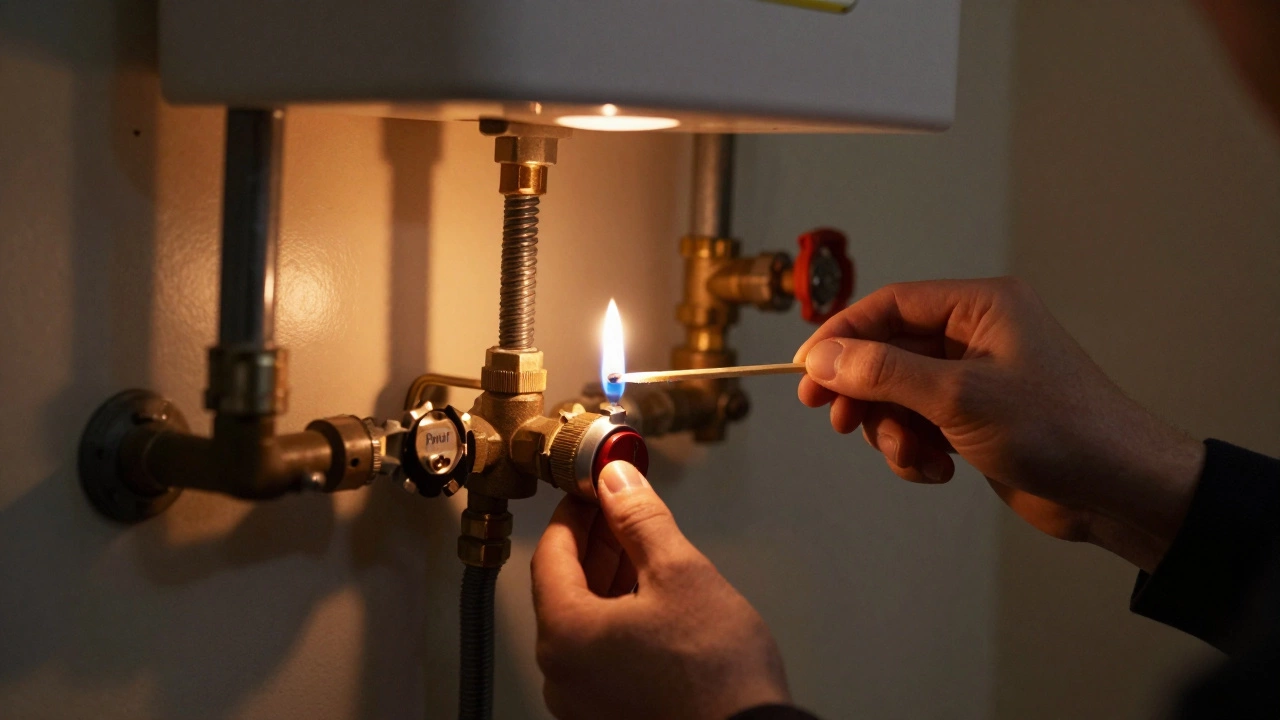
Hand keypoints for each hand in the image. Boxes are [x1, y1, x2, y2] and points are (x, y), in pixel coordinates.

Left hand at [532, 461, 789, 719]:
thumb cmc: (718, 675)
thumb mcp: (681, 573)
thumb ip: (640, 520)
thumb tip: (618, 482)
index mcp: (564, 635)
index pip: (550, 553)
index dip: (576, 511)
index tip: (594, 490)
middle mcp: (561, 674)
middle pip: (562, 588)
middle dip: (593, 543)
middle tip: (620, 510)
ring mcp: (581, 701)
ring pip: (582, 622)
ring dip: (605, 579)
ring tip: (640, 549)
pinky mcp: (607, 715)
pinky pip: (597, 654)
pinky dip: (614, 618)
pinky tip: (647, 599)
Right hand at [794, 277, 1205, 571]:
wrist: (1119, 490)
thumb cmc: (1058, 430)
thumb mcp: (959, 397)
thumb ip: (884, 373)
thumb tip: (823, 358)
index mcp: (980, 307)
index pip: (890, 306)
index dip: (842, 335)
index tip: (805, 370)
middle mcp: (976, 336)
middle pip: (888, 352)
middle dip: (863, 391)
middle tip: (835, 419)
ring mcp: (976, 379)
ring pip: (899, 395)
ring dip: (892, 430)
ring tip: (911, 456)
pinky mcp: (977, 419)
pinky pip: (920, 425)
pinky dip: (916, 451)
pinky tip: (937, 471)